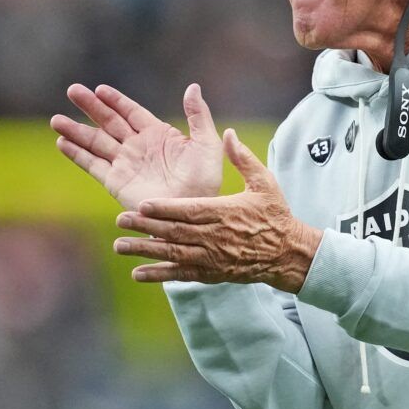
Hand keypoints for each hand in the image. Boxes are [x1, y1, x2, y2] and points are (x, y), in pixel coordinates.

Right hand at [51, 82, 221, 210]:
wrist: (191, 212)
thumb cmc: (205, 181)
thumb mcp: (207, 143)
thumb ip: (198, 115)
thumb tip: (193, 86)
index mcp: (157, 134)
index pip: (131, 112)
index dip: (115, 100)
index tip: (99, 89)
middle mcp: (137, 147)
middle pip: (109, 122)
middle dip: (90, 106)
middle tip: (72, 90)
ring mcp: (124, 164)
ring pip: (95, 142)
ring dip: (76, 130)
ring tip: (56, 120)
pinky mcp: (116, 182)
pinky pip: (92, 165)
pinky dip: (77, 154)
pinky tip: (62, 143)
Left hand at [112, 129, 322, 291]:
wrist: (287, 253)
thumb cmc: (275, 214)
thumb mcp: (264, 182)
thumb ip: (244, 159)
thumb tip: (228, 134)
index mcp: (224, 212)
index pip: (189, 210)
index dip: (164, 208)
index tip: (142, 204)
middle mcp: (215, 237)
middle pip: (175, 232)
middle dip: (145, 227)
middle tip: (120, 220)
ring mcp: (212, 258)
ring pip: (173, 254)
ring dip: (145, 251)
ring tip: (120, 246)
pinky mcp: (211, 273)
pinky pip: (182, 274)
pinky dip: (159, 275)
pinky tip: (138, 273)